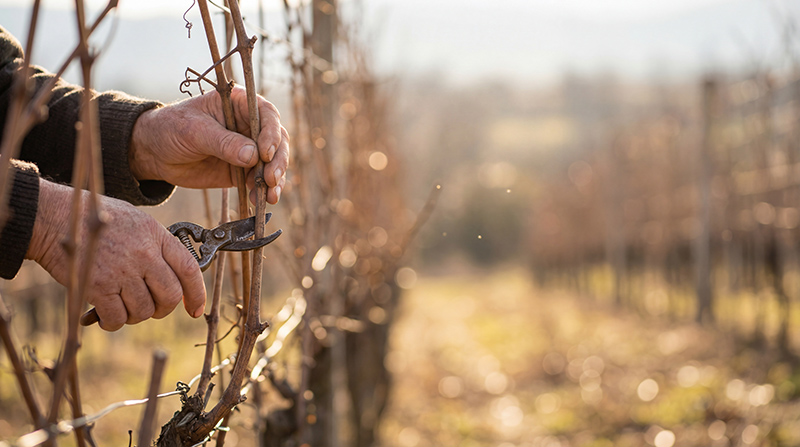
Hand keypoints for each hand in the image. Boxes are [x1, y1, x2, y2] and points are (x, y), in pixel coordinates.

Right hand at [26, 179, 205, 330]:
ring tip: (123, 305)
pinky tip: (106, 314)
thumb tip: (175, 277)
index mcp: (156, 236)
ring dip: (136, 316)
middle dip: (164, 309)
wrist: (56, 217)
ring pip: (144, 311)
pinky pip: (117, 318)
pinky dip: (114, 322)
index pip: (189, 270)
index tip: (195, 310)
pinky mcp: (98, 287)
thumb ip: (157, 246)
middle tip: (151, 308)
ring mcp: (122, 271)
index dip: (197, 294)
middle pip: (170, 296)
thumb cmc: (96, 219)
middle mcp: (144, 254)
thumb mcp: (137, 222)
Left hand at [129, 85, 288, 203]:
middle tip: (270, 178)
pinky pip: (261, 180)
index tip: (265, 153)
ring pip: (274, 163)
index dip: (271, 133)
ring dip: (275, 180)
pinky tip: (261, 200)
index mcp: (239, 104)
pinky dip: (264, 191)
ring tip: (269, 195)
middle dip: (278, 161)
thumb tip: (253, 156)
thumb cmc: (171, 129)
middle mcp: (249, 125)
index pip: (267, 114)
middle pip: (277, 140)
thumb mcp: (194, 131)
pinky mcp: (244, 170)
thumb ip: (223, 143)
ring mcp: (249, 148)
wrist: (155, 153)